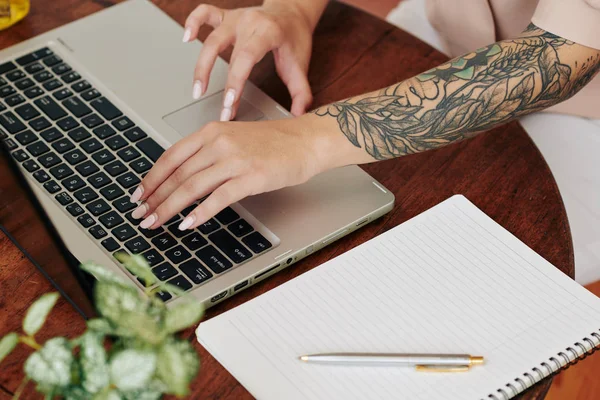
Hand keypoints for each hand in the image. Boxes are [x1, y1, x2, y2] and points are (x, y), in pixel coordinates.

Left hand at [129, 117, 336, 230]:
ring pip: (191, 187)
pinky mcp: (251, 177)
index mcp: (212, 131)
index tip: (139, 194)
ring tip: (156, 222)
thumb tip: (183, 177)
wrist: (305, 141)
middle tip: (141, 215)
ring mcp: (235, 160)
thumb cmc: (274, 143)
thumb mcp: (235, 138)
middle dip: (155, 198)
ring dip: (169, 208)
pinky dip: (200, 214)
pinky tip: (188, 224)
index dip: (151, 178)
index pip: (171, 156)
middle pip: (177, 175)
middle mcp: (219, 142)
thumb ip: (209, 152)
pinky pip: (218, 199)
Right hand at [183, 2, 313, 120]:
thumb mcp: (301, 65)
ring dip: (201, 66)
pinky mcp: (226, 16)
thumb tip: (299, 115)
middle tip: (220, 111)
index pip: (247, 59)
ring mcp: (236, 17)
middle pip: (228, 55)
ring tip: (197, 90)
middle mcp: (249, 22)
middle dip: (222, 87)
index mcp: (268, 32)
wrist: (293, 11)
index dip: (236, 82)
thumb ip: (301, 92)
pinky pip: (204, 13)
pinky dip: (193, 23)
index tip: (229, 104)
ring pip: (211, 39)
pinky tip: (186, 39)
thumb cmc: (294, 38)